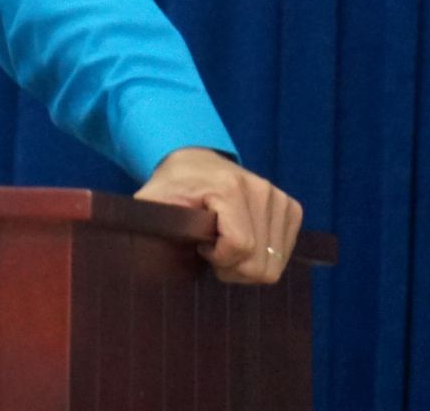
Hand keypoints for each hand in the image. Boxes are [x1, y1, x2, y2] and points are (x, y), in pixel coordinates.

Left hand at [134, 146, 301, 284]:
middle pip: (261, 263)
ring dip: (247, 263)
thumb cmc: (172, 186)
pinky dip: (263, 255)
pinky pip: (285, 253)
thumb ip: (148, 223)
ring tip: (224, 244)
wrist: (196, 162)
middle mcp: (261, 190)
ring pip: (274, 263)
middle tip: (211, 250)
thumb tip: (139, 252)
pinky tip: (241, 240)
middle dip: (233, 267)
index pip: (240, 247)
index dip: (217, 258)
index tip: (199, 246)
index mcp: (229, 188)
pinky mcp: (290, 207)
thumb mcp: (152, 203)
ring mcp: (279, 198)